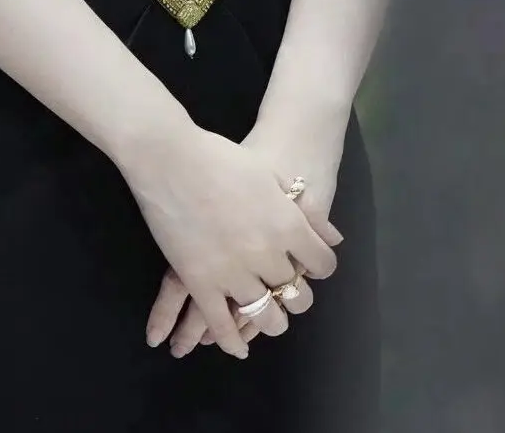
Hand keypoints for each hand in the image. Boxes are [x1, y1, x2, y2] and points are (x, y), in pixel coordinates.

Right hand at [119, 114, 339, 361]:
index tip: (312, 266)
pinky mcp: (201, 283)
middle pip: (295, 294)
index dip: (320, 266)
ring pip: (264, 316)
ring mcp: (233, 273)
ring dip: (271, 322)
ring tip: (269, 319)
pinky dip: (232, 340)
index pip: (322, 262)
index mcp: (287, 225)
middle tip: (288, 294)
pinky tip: (238, 347)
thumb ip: (303, 209)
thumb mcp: (270, 175)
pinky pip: (221, 325)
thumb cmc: (221, 157)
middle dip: (296, 297)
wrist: (171, 158)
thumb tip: (333, 237)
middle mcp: (267, 255)